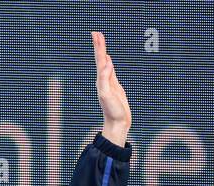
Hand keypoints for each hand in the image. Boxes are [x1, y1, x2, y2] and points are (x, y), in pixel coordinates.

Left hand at [92, 31, 130, 145]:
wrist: (117, 124)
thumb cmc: (112, 111)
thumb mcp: (107, 95)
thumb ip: (105, 79)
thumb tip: (107, 63)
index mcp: (101, 80)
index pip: (100, 59)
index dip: (99, 47)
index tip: (96, 34)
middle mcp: (103, 80)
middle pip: (101, 59)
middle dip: (99, 45)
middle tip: (96, 33)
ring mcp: (109, 83)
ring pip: (105, 63)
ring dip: (103, 52)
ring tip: (100, 41)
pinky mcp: (115, 87)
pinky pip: (111, 71)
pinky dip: (109, 63)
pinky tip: (108, 59)